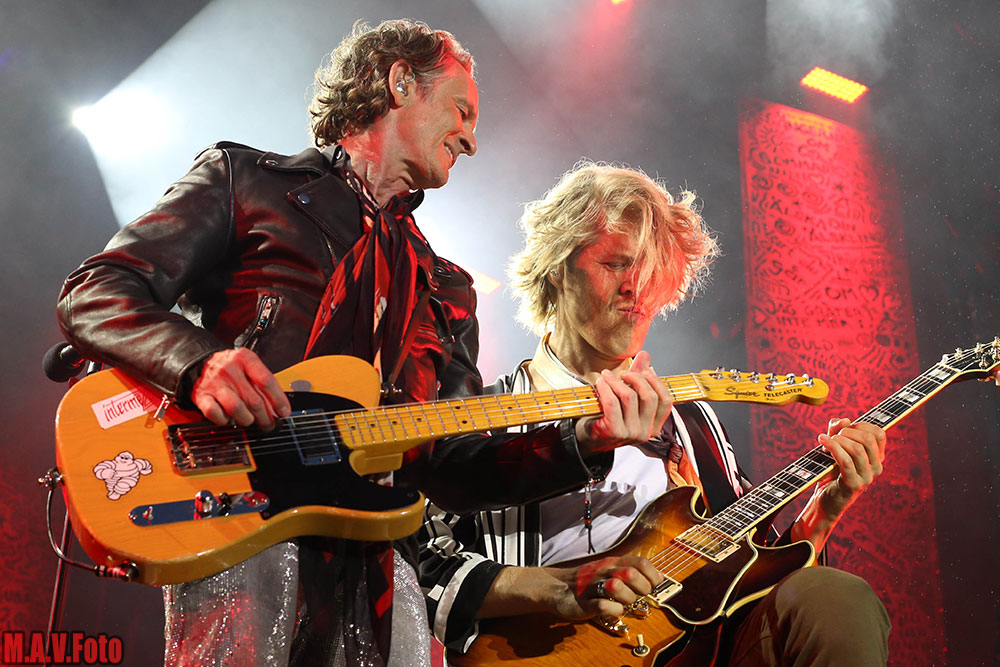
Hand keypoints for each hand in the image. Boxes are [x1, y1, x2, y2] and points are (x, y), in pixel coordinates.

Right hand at [191, 348, 290, 429]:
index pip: (266, 381)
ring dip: (247, 420)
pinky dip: (225, 420)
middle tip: (269, 424)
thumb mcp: (248, 367)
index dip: (278, 399)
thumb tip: (278, 408)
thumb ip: (262, 384)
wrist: (200, 365)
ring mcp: (214, 382)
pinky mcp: (201, 396)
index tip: (284, 412)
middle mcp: (229, 369)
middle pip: (254, 399)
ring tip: (250, 421)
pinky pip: (216, 414)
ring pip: (237, 408)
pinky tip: (229, 418)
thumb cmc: (230, 369)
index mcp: (244, 358)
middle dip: (265, 417)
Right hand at [548, 555, 663, 619]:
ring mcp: (593, 586)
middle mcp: (604, 571)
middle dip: (642, 588)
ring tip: (625, 603)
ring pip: (618, 586)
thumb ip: (633, 572)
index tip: (653, 586)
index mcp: (613, 563)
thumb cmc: (587, 582)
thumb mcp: (610, 571)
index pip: (641, 563)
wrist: (556, 587)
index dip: (652, 576)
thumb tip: (659, 577)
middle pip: (632, 574)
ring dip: (627, 598)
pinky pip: (604, 606)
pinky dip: (614, 611)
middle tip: (639, 596)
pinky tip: (612, 610)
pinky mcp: (585, 603)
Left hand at [575, 351, 672, 456]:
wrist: (586, 438)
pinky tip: (600, 382)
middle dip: (635, 378)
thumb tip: (645, 355)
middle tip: (622, 372)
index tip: (644, 370)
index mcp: (654, 425)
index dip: (656, 382)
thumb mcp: (626, 399)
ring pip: (630, 397)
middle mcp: (646, 432)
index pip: (666, 401)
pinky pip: (612, 403)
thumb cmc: (607, 418)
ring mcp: (631, 433)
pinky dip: (606, 388)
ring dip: (616, 381)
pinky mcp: (614, 431)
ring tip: (606, 375)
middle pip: (649, 397)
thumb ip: (638, 378)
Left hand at [815, 418, 886, 518]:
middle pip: (868, 439)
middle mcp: (876, 467)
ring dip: (838, 440)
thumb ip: (837, 430)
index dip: (861, 425)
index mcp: (876, 457)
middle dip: (847, 432)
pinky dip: (832, 447)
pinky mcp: (854, 484)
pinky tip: (822, 440)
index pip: (879, 433)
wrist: (824, 499)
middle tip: (833, 436)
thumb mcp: (834, 446)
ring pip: (857, 449)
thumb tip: (844, 420)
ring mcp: (867, 477)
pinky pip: (845, 461)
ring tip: (826, 441)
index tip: (845, 428)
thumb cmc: (830, 471)